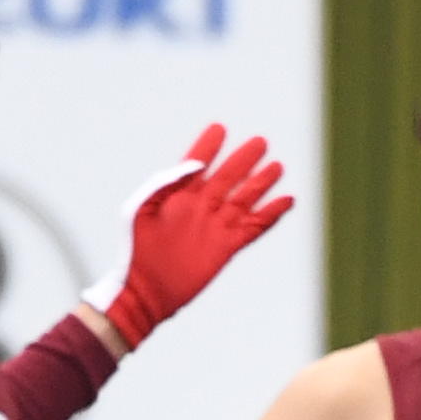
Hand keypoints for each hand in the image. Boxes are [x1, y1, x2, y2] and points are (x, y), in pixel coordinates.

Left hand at [94, 126, 295, 344]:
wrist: (142, 291)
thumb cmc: (134, 250)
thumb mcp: (140, 210)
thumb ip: (164, 183)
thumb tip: (194, 165)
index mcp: (179, 194)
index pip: (199, 162)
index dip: (209, 145)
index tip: (219, 129)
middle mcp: (201, 207)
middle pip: (229, 176)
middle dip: (244, 159)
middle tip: (260, 142)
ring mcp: (216, 226)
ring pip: (245, 199)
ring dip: (262, 183)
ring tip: (277, 166)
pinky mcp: (227, 247)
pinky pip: (254, 227)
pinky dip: (271, 215)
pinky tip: (286, 201)